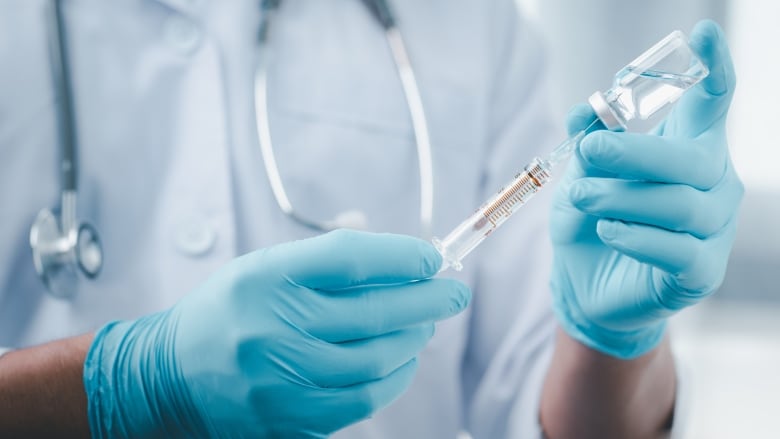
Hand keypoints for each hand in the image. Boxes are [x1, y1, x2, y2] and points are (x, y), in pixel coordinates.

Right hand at [83, 230, 469, 437]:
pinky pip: (363, 400)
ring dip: (414, 339)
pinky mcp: (290, 418)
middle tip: (454, 292)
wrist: (170, 375)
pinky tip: (403, 360)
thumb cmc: (229, 311)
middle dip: (428, 299)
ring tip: (426, 325)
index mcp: (265, 278)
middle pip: (374, 312)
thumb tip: (402, 256)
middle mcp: (272, 327)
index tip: (431, 258)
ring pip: (377, 360)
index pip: (351, 259)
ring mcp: (281, 379)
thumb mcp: (265, 267)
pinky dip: (395, 377)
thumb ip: (328, 257)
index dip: (402, 257)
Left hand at [550, 20, 741, 358]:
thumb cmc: (589, 222)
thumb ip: (586, 142)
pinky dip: (636, 236)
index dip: (714, 70)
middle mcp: (711, 184)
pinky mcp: (700, 272)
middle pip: (692, 159)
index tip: (703, 34)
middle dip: (636, 152)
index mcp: (687, 150)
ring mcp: (712, 230)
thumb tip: (586, 110)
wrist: (585, 286)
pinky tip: (608, 231)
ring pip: (680, 204)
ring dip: (622, 197)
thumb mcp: (579, 177)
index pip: (712, 105)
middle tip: (589, 152)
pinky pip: (677, 250)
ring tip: (582, 197)